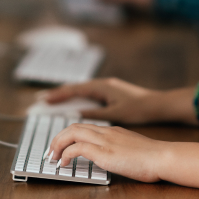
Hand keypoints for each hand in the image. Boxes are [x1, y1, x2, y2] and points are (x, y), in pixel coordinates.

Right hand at [43, 78, 162, 123]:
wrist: (158, 104)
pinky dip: (77, 97)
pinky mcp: (110, 92)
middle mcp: (102, 84)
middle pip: (75, 87)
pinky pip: (88, 93)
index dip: (57, 95)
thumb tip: (76, 114)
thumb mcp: (115, 113)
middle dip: (58, 93)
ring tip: (51, 100)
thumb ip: (95, 113)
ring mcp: (106, 87)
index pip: (74, 90)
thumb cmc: (138, 108)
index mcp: (101, 87)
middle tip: (40, 99)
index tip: (43, 99)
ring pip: (81, 90)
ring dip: (66, 95)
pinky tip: (72, 103)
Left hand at [49, 123, 166, 181]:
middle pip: (74, 126)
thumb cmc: (152, 158)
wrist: (162, 157)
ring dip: (58, 144)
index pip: (85, 126)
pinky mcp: (104, 152)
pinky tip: (64, 164)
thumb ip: (119, 149)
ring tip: (53, 157)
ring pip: (72, 133)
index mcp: (113, 130)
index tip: (61, 146)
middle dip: (58, 138)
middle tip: (51, 152)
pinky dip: (66, 154)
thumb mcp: (132, 149)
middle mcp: (106, 132)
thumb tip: (110, 158)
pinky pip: (78, 148)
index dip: (69, 135)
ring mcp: (105, 140)